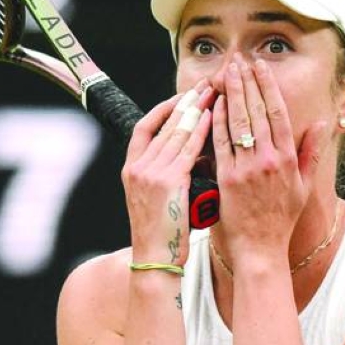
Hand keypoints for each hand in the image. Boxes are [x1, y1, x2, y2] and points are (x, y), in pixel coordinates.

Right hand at [122, 87, 213, 263]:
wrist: (155, 260)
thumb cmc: (163, 235)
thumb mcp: (158, 199)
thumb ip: (168, 175)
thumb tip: (192, 156)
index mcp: (131, 169)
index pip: (144, 127)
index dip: (163, 109)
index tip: (182, 97)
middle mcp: (137, 167)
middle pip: (163, 124)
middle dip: (185, 102)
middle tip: (204, 84)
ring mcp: (150, 173)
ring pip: (176, 132)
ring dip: (196, 109)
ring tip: (212, 92)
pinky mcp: (167, 182)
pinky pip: (186, 149)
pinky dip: (200, 130)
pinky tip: (213, 117)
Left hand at [212, 55, 328, 258]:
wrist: (261, 248)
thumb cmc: (282, 219)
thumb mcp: (304, 186)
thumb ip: (311, 153)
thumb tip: (321, 125)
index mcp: (288, 159)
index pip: (278, 113)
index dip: (268, 86)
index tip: (261, 66)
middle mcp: (269, 160)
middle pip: (257, 112)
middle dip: (247, 82)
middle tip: (239, 60)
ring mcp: (247, 169)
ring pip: (238, 123)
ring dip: (232, 94)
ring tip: (226, 72)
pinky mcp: (227, 178)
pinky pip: (220, 143)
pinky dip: (217, 121)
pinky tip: (214, 103)